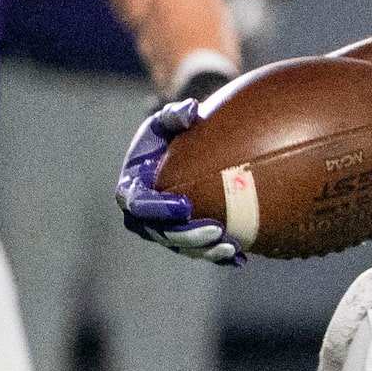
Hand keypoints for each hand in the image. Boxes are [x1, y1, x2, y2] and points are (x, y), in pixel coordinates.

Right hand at [117, 98, 244, 265]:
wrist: (176, 155)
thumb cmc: (168, 135)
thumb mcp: (166, 121)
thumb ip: (175, 115)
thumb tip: (192, 111)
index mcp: (131, 188)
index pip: (139, 204)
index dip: (160, 209)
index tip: (185, 205)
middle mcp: (142, 216)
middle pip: (162, 234)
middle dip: (189, 236)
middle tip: (217, 230)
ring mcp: (161, 230)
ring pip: (182, 247)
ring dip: (206, 251)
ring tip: (231, 247)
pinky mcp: (181, 240)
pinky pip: (200, 252)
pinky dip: (219, 258)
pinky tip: (240, 259)